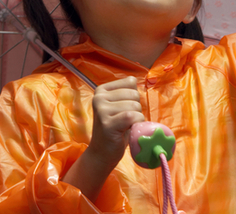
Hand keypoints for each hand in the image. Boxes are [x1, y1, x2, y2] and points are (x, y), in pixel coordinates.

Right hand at [62, 76, 144, 199]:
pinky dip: (136, 124)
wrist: (101, 154)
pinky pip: (132, 116)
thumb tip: (135, 80)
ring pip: (135, 105)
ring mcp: (101, 110)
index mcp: (102, 90)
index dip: (134, 97)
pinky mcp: (107, 123)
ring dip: (136, 118)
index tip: (123, 109)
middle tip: (124, 121)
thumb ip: (126, 92)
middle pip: (134, 94)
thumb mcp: (119, 106)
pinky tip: (127, 130)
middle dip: (136, 108)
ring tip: (124, 126)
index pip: (131, 82)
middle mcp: (99, 97)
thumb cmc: (115, 129)